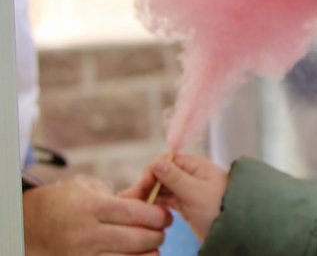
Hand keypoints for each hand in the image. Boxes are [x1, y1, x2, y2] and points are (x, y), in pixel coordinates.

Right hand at [22, 176, 170, 255]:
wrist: (29, 226)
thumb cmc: (65, 202)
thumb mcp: (88, 188)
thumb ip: (120, 195)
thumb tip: (151, 199)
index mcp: (91, 207)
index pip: (136, 213)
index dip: (158, 215)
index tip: (166, 216)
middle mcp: (87, 233)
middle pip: (138, 238)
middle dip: (158, 235)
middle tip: (162, 230)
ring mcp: (83, 255)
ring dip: (149, 254)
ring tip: (153, 246)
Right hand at [123, 153, 227, 239]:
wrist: (238, 228)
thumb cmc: (221, 207)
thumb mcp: (196, 193)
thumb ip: (176, 178)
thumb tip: (157, 162)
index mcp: (195, 165)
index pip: (165, 162)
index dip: (151, 172)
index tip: (141, 188)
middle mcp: (190, 175)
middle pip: (161, 175)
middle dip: (146, 186)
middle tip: (130, 201)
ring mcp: (187, 190)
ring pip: (162, 189)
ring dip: (149, 196)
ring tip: (134, 208)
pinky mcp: (186, 204)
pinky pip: (166, 200)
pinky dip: (156, 204)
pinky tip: (147, 212)